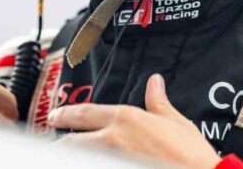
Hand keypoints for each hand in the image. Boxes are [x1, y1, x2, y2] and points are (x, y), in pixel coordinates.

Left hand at [49, 73, 220, 168]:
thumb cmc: (190, 156)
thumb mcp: (176, 123)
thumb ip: (158, 102)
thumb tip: (155, 82)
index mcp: (126, 119)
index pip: (84, 113)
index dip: (64, 115)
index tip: (53, 117)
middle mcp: (112, 139)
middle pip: (71, 141)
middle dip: (60, 143)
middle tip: (52, 144)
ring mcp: (110, 160)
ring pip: (76, 158)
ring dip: (69, 157)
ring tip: (60, 157)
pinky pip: (89, 167)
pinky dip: (84, 164)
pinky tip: (86, 163)